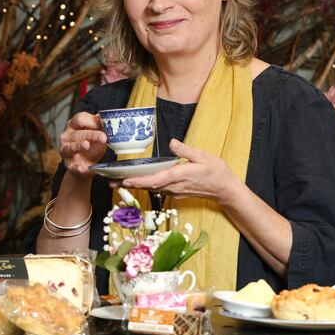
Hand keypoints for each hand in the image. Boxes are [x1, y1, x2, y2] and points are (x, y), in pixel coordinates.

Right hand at [58, 112, 107, 175]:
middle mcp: (66, 136)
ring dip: (78, 146)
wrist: (86, 164)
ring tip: (87, 145)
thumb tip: (109, 122)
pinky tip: (82, 168)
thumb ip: (101, 128)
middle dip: (91, 135)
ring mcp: (65, 150)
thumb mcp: (97, 134)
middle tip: (103, 137)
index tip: (103, 124)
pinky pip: (72, 165)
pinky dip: (77, 167)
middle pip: (78, 133)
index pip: (80, 119)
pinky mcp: (68, 164)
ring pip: (70, 147)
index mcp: (73, 125)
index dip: (91, 121)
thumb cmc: (91, 145)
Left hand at [119, 139, 239, 202]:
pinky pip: (157, 189)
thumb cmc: (216, 171)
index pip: (155, 180)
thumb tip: (172, 142)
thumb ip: (186, 150)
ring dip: (134, 185)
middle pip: (147, 186)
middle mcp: (173, 186)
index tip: (124, 180)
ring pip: (150, 188)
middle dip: (128, 184)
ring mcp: (174, 191)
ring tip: (116, 182)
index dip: (139, 181)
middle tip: (109, 182)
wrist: (225, 190)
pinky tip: (136, 182)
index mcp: (178, 176)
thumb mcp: (203, 156)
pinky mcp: (175, 192)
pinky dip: (144, 186)